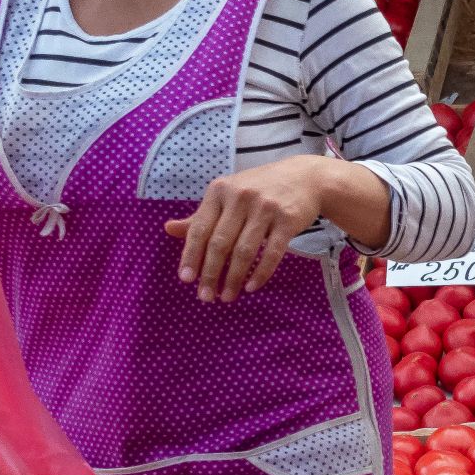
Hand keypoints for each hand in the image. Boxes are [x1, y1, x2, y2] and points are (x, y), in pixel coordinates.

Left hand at [165, 155, 333, 303]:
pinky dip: (261, 273)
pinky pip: (272, 253)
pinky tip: (252, 287)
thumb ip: (201, 215)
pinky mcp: (287, 220)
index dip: (191, 255)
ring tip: (227, 297)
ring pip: (244, 250)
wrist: (306, 178)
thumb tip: (169, 229)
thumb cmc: (260, 189)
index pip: (200, 228)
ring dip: (234, 278)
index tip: (186, 279)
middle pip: (220, 243)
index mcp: (219, 191)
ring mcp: (265, 208)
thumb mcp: (227, 195)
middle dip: (211, 273)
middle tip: (206, 297)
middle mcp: (240, 197)